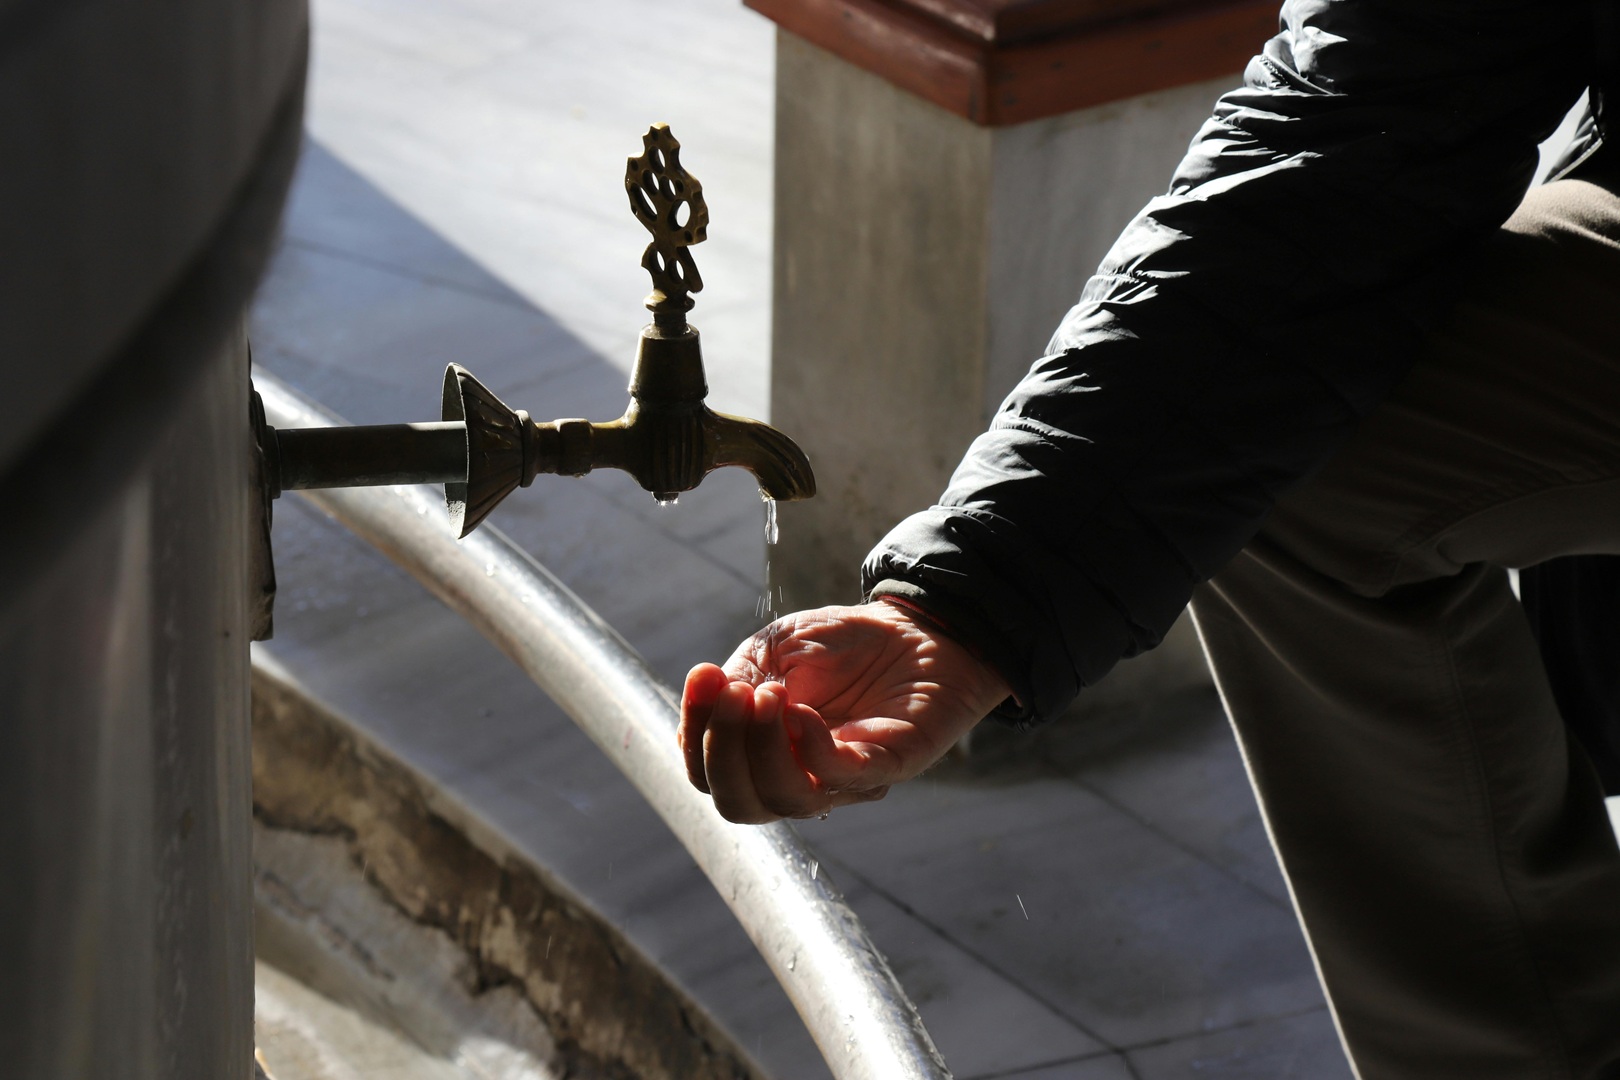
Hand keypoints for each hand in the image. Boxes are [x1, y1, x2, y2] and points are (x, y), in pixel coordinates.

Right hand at [678, 601, 1011, 822]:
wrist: (917, 629)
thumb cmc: (843, 643)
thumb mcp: (776, 648)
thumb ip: (741, 676)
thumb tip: (714, 702)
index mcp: (760, 754)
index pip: (708, 772)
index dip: (694, 734)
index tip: (703, 677)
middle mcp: (796, 778)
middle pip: (738, 803)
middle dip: (721, 752)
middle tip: (734, 695)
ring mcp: (842, 781)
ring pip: (784, 801)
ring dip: (762, 749)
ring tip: (768, 696)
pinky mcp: (887, 767)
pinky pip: (840, 779)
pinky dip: (812, 750)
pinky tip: (802, 712)